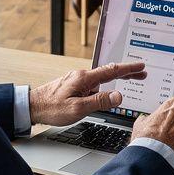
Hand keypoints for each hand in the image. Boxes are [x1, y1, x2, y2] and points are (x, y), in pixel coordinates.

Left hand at [29, 61, 146, 126]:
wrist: (31, 107)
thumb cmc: (51, 108)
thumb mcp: (77, 109)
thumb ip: (99, 102)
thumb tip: (118, 95)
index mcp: (84, 78)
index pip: (111, 71)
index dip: (128, 68)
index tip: (141, 66)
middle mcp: (81, 76)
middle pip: (109, 72)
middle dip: (127, 72)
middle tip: (142, 72)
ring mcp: (77, 80)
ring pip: (101, 79)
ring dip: (116, 80)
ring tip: (130, 81)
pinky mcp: (73, 86)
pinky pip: (93, 84)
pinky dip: (104, 85)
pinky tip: (106, 92)